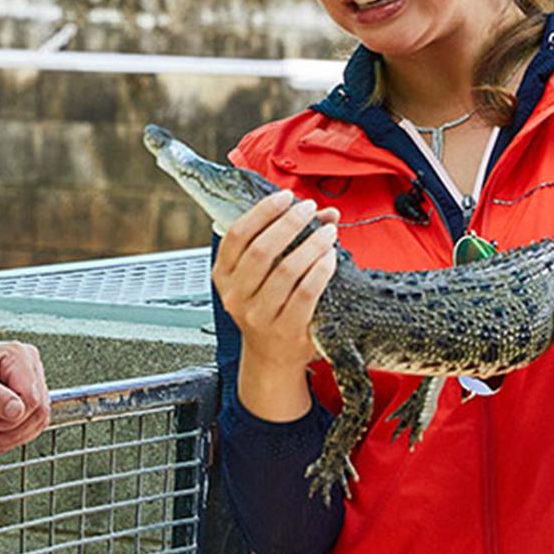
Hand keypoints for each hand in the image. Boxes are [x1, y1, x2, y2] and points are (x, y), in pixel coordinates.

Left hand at [0, 340, 50, 455]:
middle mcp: (29, 362)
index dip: (12, 421)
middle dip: (14, 432)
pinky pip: (33, 420)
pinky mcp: (29, 391)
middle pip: (39, 410)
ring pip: (39, 418)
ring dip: (16, 436)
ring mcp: (32, 376)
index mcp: (16, 355)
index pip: (31, 399)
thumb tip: (17, 411)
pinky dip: (17, 434)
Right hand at [213, 190, 339, 417]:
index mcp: (223, 276)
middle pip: (261, 250)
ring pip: (286, 271)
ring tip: (328, 232)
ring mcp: (258, 315)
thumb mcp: (262, 275)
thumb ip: (285, 240)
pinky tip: (330, 257)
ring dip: (310, 245)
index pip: (238, 235)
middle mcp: (236, 296)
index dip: (262, 212)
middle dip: (289, 223)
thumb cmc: (269, 306)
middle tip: (310, 209)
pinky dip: (320, 271)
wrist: (272, 356)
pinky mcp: (285, 330)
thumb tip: (323, 212)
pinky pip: (305, 294)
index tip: (285, 197)